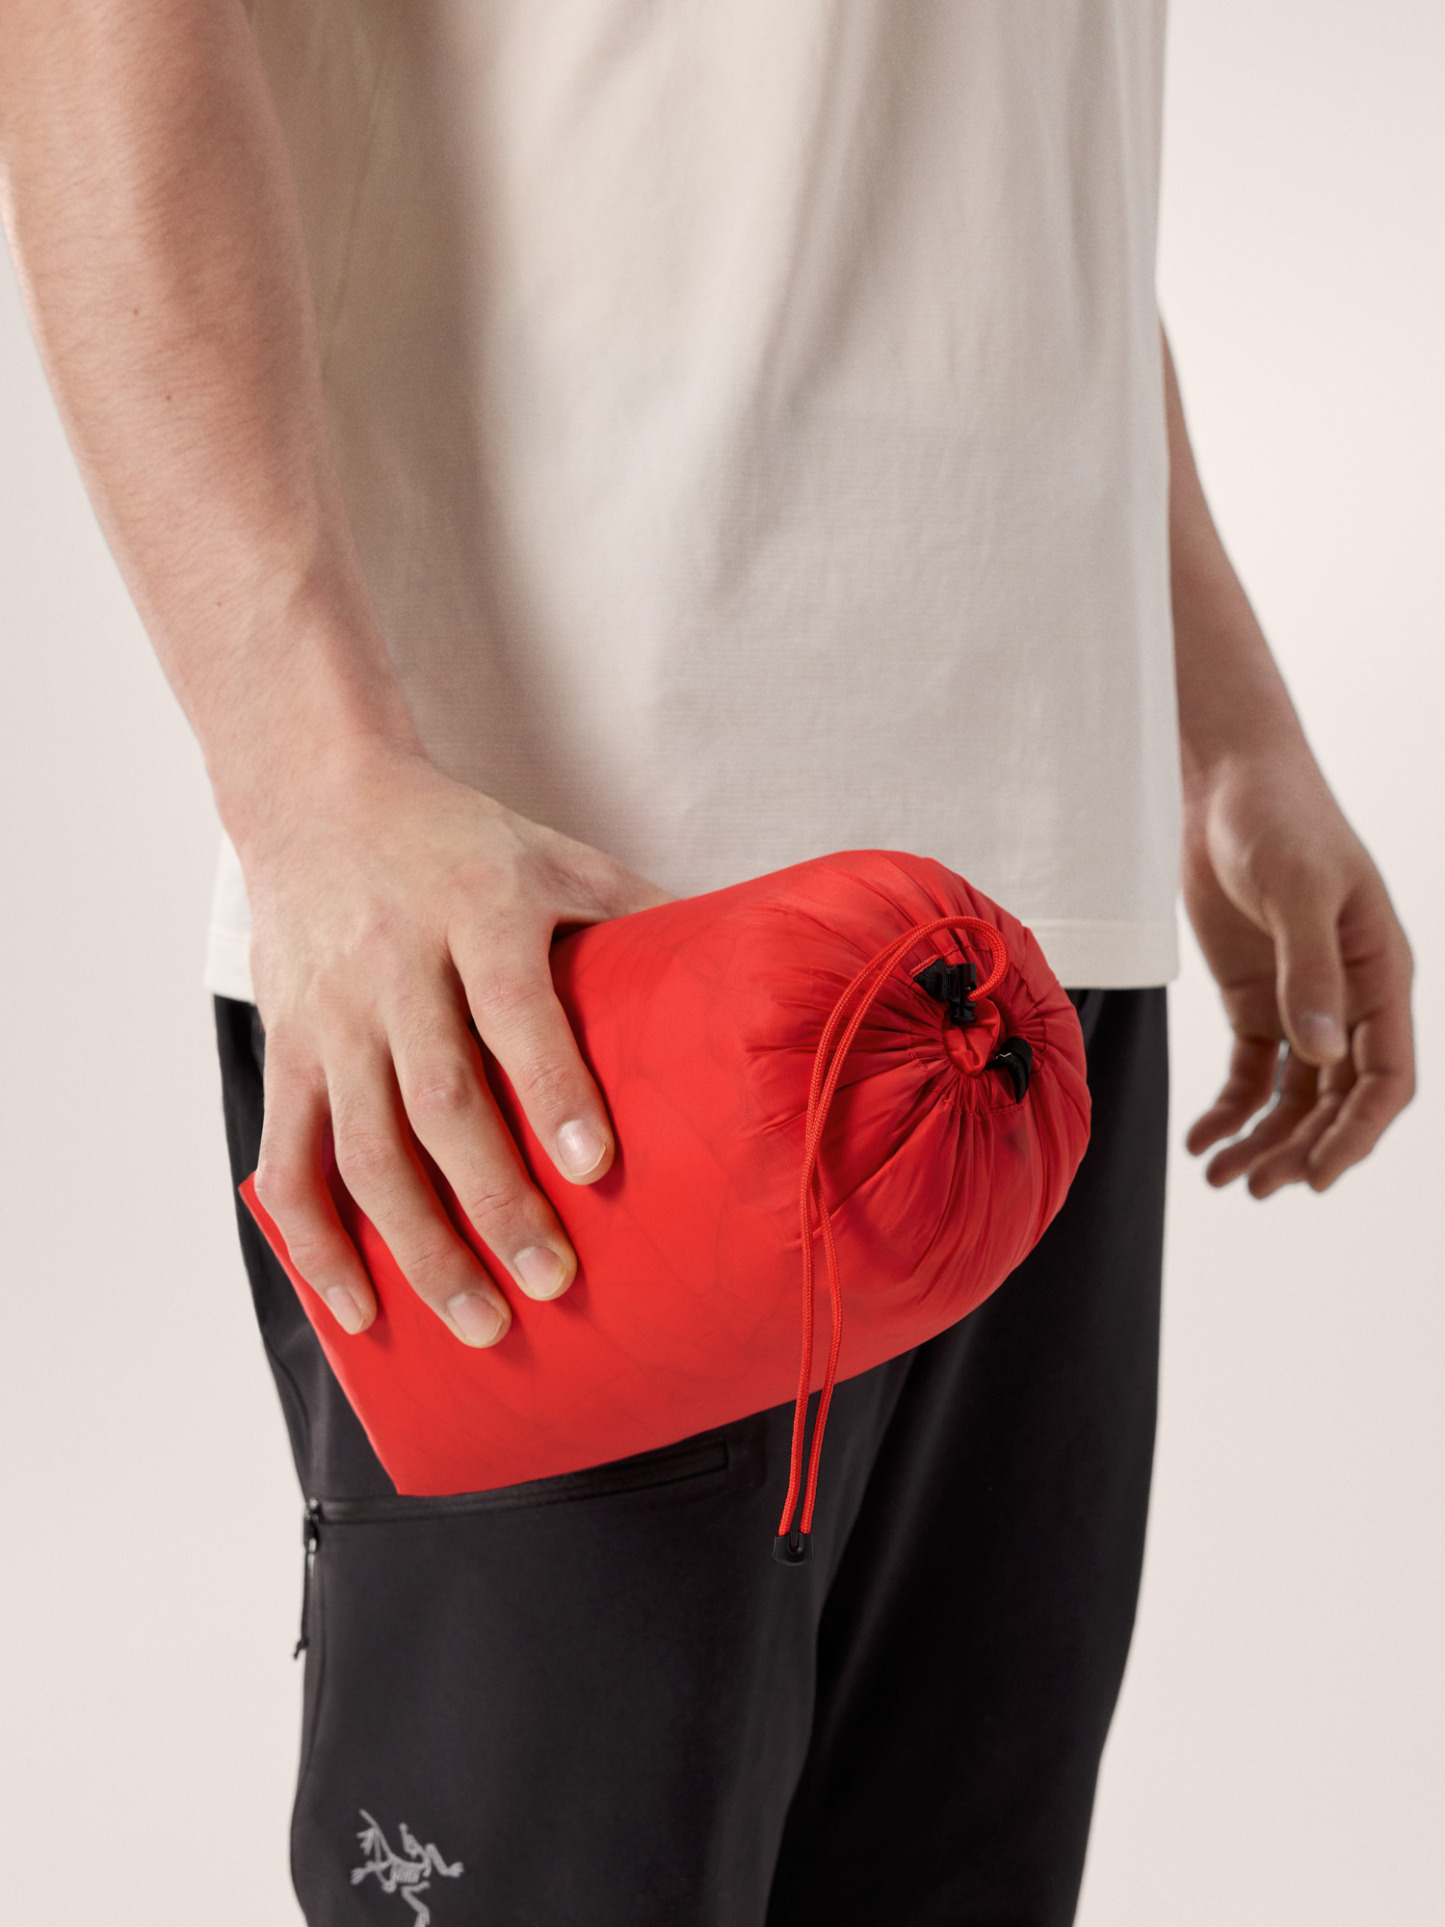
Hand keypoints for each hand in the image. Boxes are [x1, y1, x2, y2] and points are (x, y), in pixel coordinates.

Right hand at [246, 747, 671, 1343]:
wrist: (317, 797)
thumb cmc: (463, 842)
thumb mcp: (558, 855)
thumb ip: (642, 911)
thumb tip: (755, 982)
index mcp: (476, 907)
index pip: (513, 1004)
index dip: (552, 1087)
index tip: (597, 1168)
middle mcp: (393, 962)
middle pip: (437, 1098)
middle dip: (493, 1200)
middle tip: (551, 1284)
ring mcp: (329, 1014)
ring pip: (362, 1146)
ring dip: (415, 1245)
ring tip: (478, 1322)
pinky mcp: (285, 1049)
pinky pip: (286, 1157)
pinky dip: (313, 1242)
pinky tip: (361, 1309)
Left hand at [1182, 748, 1413, 1196]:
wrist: (1225, 781)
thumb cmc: (1278, 820)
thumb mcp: (1298, 892)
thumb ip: (1309, 972)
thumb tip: (1321, 1055)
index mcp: (1381, 975)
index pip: (1386, 1078)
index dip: (1357, 1133)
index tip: (1315, 1176)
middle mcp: (1348, 998)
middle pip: (1336, 1099)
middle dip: (1299, 1148)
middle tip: (1253, 1188)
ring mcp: (1301, 1000)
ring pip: (1293, 1094)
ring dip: (1262, 1139)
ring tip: (1219, 1178)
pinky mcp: (1254, 996)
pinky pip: (1251, 1069)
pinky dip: (1229, 1108)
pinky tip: (1201, 1140)